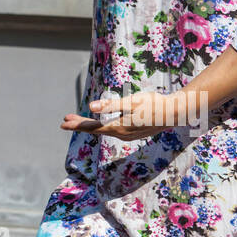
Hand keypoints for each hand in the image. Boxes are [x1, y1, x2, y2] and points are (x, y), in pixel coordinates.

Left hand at [60, 90, 183, 140]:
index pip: (92, 127)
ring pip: (104, 131)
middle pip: (96, 130)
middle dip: (80, 125)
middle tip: (65, 122)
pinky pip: (112, 131)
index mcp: (118, 127)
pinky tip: (101, 125)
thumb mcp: (131, 101)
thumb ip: (110, 105)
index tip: (63, 123)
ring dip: (90, 126)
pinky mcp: (133, 133)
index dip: (77, 125)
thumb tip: (91, 106)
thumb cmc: (153, 104)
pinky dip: (102, 127)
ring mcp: (128, 135)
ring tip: (78, 122)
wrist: (174, 114)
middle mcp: (121, 134)